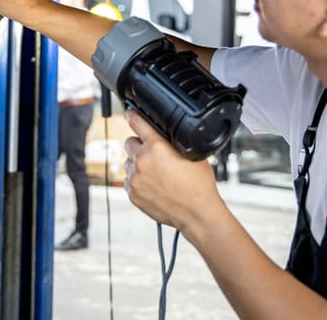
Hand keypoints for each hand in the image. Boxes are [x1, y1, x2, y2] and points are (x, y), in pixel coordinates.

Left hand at [123, 110, 220, 230]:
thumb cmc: (198, 184)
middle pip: (129, 143)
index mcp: (156, 146)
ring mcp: (135, 178)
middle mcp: (142, 160)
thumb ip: (170, 142)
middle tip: (152, 155)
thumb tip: (160, 136)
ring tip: (155, 174)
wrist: (197, 213)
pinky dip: (137, 181)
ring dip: (137, 165)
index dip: (133, 116)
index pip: (137, 123)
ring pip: (128, 163)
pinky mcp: (132, 194)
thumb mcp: (190, 153)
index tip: (129, 113)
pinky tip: (153, 186)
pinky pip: (128, 181)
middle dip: (139, 146)